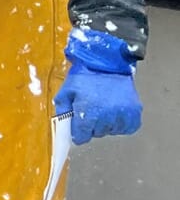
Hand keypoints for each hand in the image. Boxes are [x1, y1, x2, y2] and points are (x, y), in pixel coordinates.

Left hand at [54, 28, 141, 145]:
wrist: (109, 61)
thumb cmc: (86, 76)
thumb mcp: (67, 90)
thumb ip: (62, 110)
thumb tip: (64, 128)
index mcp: (89, 112)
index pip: (82, 137)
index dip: (78, 132)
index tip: (79, 125)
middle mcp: (107, 116)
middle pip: (97, 134)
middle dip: (92, 125)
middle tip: (92, 109)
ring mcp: (123, 114)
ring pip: (111, 131)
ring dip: (107, 124)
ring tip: (104, 107)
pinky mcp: (135, 112)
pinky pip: (127, 128)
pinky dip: (121, 123)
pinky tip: (115, 111)